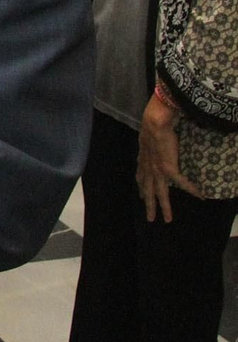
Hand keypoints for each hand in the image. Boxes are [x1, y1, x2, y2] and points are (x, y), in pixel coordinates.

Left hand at [137, 90, 200, 221]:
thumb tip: (154, 144)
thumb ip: (150, 146)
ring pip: (160, 193)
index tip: (142, 196)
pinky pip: (182, 182)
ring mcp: (157, 170)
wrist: (154, 122)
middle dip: (149, 206)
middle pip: (148, 191)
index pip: (141, 177)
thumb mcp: (147, 139)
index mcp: (143, 160)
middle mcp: (148, 168)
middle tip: (150, 219)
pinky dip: (191, 189)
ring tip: (167, 219)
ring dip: (164, 207)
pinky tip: (200, 196)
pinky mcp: (167, 168)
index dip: (142, 188)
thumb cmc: (153, 126)